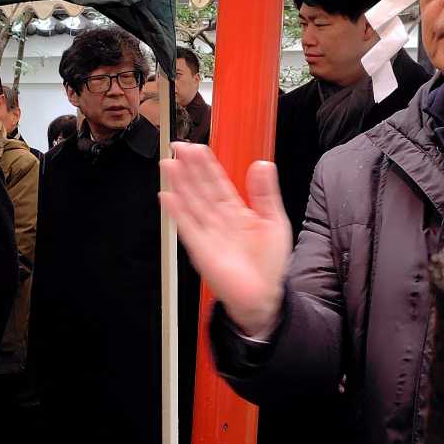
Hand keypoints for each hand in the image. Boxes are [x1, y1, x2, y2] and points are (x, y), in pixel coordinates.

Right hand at [159, 144, 290, 337]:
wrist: (263, 297)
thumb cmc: (268, 265)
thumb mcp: (274, 221)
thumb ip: (266, 193)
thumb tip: (263, 164)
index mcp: (236, 212)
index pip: (218, 183)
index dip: (207, 165)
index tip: (198, 148)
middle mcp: (219, 220)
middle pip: (201, 188)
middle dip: (189, 168)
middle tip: (178, 147)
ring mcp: (208, 234)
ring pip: (191, 203)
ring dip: (180, 184)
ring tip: (169, 164)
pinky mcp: (202, 250)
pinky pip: (187, 227)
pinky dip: (177, 213)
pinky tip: (168, 196)